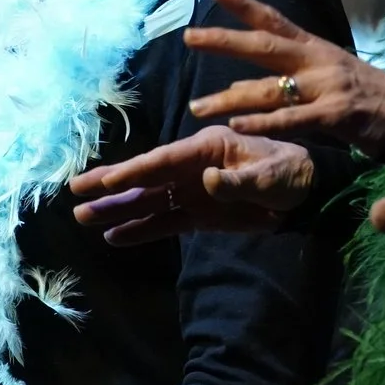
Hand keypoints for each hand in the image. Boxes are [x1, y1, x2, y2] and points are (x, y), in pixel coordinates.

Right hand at [68, 126, 315, 245]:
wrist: (308, 194)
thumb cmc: (292, 173)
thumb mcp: (272, 175)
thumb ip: (239, 181)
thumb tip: (206, 181)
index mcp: (207, 147)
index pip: (163, 161)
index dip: (134, 172)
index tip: (107, 182)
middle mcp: (192, 167)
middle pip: (145, 178)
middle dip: (111, 186)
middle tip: (76, 191)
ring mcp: (192, 191)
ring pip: (148, 201)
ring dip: (118, 210)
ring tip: (84, 218)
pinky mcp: (198, 214)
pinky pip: (164, 222)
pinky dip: (140, 230)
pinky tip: (115, 236)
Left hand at [185, 0, 384, 153]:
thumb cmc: (361, 98)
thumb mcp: (320, 80)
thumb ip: (279, 82)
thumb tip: (235, 89)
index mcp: (313, 48)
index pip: (273, 20)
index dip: (244, 3)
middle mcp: (316, 61)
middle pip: (264, 47)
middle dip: (225, 41)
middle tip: (189, 37)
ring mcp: (326, 87)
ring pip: (270, 91)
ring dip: (230, 100)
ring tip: (197, 108)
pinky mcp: (335, 115)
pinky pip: (292, 119)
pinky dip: (264, 123)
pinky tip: (238, 126)